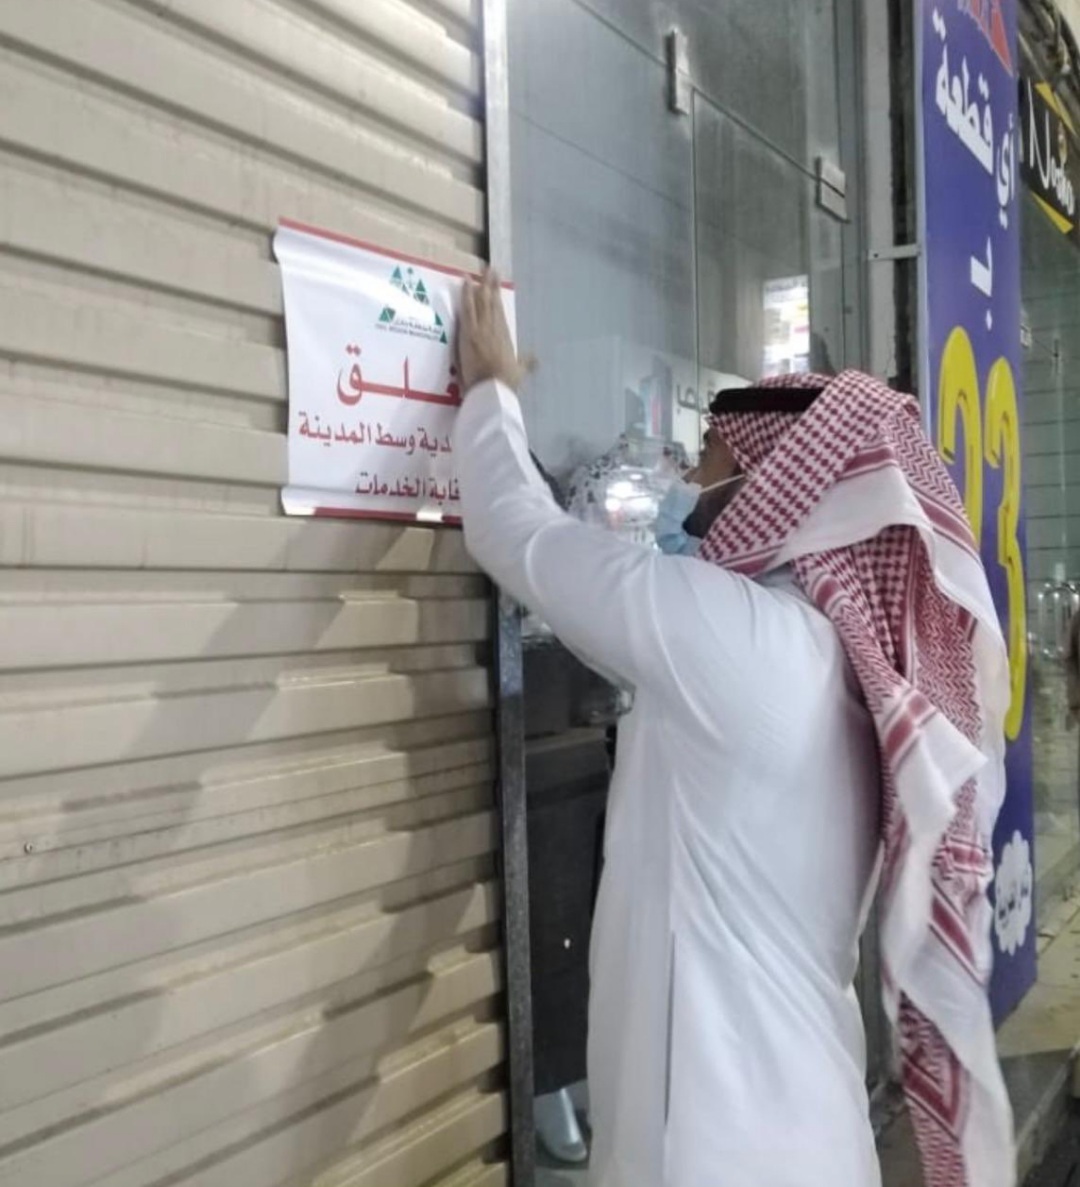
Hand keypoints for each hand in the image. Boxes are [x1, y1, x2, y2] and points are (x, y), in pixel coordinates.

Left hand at [457, 268, 528, 392]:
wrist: (493, 389)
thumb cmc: (506, 382)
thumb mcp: (519, 370)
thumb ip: (526, 362)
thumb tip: (537, 360)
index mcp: (505, 335)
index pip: (499, 310)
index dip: (497, 294)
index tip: (496, 280)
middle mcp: (494, 327)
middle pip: (491, 301)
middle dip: (490, 284)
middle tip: (489, 269)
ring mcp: (481, 328)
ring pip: (480, 302)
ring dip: (478, 285)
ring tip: (475, 272)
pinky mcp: (468, 332)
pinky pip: (467, 309)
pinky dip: (466, 294)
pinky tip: (465, 282)